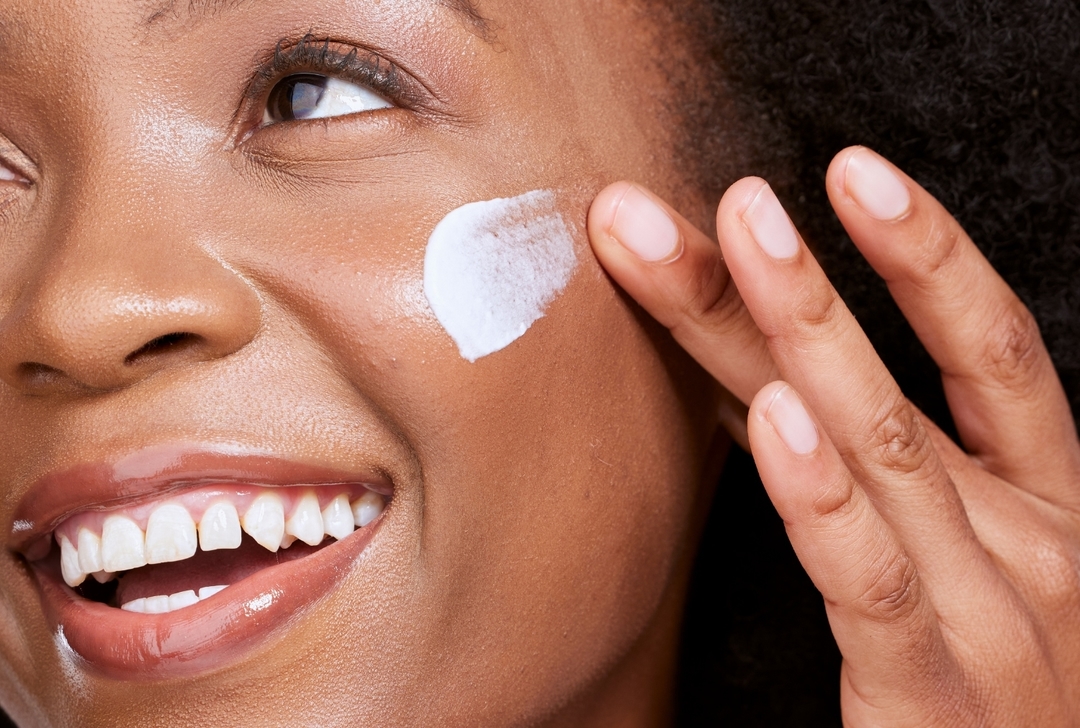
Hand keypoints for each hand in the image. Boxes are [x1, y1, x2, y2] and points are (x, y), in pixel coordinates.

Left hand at [588, 147, 1079, 724]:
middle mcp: (1030, 538)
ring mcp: (991, 611)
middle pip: (900, 382)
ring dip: (800, 333)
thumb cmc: (989, 679)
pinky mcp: (933, 690)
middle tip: (732, 196)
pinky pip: (870, 573)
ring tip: (736, 244)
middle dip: (808, 282)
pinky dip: (820, 491)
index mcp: (1041, 498)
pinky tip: (773, 417)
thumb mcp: (960, 554)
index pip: (992, 346)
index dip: (929, 250)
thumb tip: (772, 375)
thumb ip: (877, 472)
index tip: (852, 168)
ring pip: (881, 447)